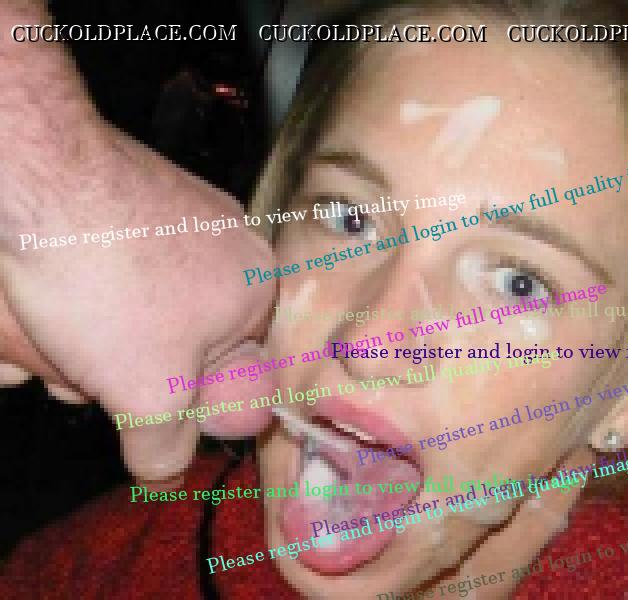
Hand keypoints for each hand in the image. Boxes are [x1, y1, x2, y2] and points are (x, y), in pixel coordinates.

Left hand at [0, 123, 275, 482]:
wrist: (43, 177)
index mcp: (257, 286)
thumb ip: (166, 445)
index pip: (239, 368)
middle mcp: (230, 244)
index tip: (146, 406)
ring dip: (96, 340)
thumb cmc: (110, 277)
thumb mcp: (149, 391)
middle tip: (87, 374)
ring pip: (143, 307)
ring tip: (54, 338)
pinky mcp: (133, 197)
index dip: (189, 399)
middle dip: (129, 371)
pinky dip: (87, 295)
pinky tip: (52, 301)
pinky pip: (123, 268)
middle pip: (184, 339)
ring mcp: (181, 214)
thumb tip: (164, 469)